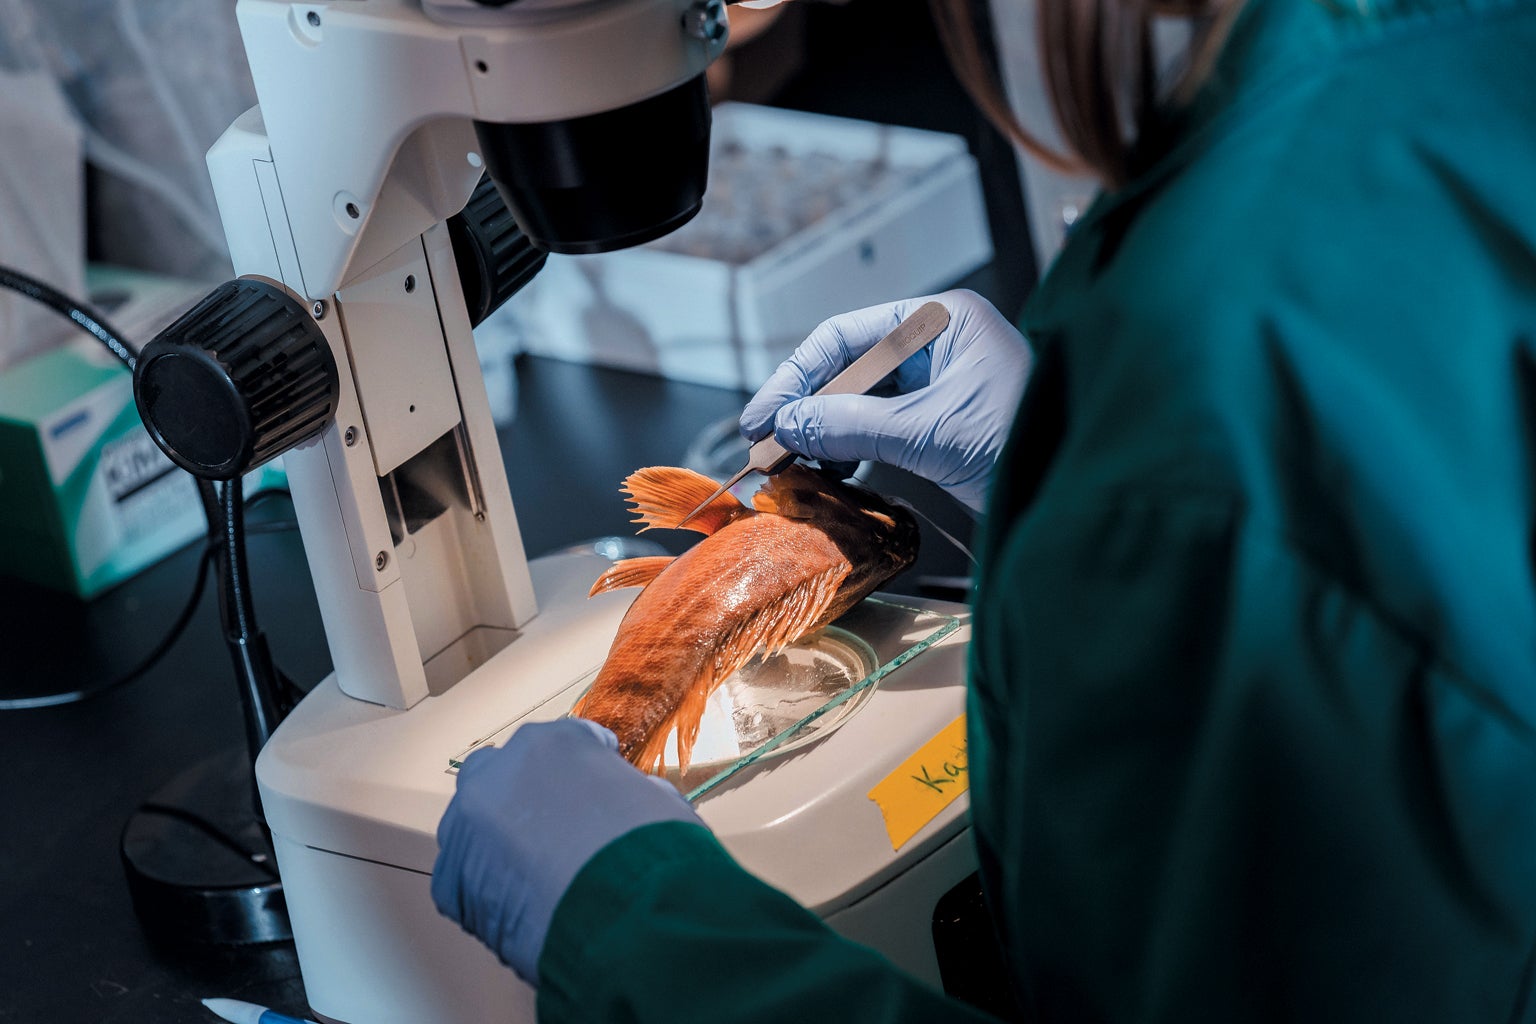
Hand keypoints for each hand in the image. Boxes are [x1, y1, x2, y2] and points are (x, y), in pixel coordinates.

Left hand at [431, 718, 704, 983]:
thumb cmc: (650, 853)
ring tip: (534, 874)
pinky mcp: (451, 880)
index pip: (561, 742)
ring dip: (497, 840)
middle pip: (500, 773)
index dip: (582, 768)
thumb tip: (631, 802)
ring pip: (473, 824)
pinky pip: (464, 880)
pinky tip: (520, 906)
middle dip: (522, 794)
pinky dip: (486, 890)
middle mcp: (499, 772)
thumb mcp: (657, 802)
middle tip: (552, 828)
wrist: (625, 916)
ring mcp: (466, 824)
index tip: (593, 788)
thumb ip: (630, 792)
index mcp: (552, 743)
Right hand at [739, 289, 1030, 511]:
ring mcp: (940, 384)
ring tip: (793, 461)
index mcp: (942, 320)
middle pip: (849, 367)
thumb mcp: (930, 432)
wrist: (1078, 494)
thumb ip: (853, 425)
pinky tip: (830, 470)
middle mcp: (938, 344)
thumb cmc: (1028, 442)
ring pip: (862, 401)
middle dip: (807, 407)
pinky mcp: (942, 423)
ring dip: (825, 431)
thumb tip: (790, 424)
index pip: (846, 336)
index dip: (797, 376)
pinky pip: (881, 427)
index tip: (765, 414)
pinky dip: (852, 448)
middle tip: (768, 444)